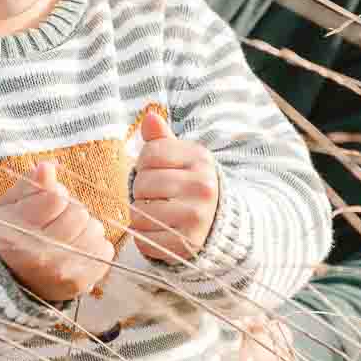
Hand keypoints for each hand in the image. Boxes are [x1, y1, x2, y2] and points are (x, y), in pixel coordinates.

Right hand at [0, 161, 113, 301]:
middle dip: (70, 212)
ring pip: (95, 229)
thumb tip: (48, 167)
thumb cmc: (12, 236)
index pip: (56, 197)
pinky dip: (95, 246)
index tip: (46, 207)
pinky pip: (105, 249)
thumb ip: (28, 186)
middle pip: (79, 213)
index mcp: (19, 231)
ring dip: (84, 229)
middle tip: (56, 223)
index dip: (54, 196)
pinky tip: (77, 250)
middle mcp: (41, 254)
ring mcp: (63, 271)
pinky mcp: (81, 283)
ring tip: (67, 237)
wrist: (12, 281)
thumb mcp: (10, 207)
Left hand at [129, 109, 220, 263]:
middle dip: (141, 191)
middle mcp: (202, 187)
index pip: (150, 154)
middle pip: (142, 183)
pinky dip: (144, 237)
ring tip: (157, 213)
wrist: (220, 224)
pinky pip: (144, 239)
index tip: (155, 172)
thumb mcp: (182, 159)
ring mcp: (196, 216)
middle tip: (155, 196)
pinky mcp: (187, 243)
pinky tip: (158, 230)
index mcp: (200, 160)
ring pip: (139, 212)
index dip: (143, 164)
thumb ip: (162, 140)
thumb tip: (149, 117)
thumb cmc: (192, 186)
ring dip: (139, 215)